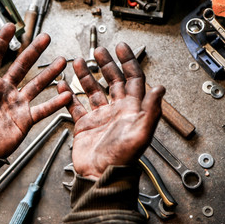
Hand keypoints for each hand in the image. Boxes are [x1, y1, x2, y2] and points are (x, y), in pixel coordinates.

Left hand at [0, 23, 71, 157]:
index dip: (2, 41)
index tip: (10, 26)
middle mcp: (4, 91)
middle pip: (22, 66)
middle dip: (34, 51)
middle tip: (45, 38)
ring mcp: (16, 104)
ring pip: (36, 85)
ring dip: (49, 73)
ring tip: (62, 61)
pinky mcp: (24, 119)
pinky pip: (43, 109)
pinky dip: (54, 103)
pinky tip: (66, 95)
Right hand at [57, 43, 164, 179]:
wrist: (100, 175)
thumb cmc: (121, 158)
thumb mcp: (140, 134)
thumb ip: (150, 111)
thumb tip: (160, 89)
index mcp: (131, 110)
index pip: (132, 79)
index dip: (128, 62)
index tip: (121, 48)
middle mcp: (115, 110)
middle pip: (112, 80)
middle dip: (106, 64)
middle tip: (98, 51)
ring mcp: (99, 116)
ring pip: (92, 90)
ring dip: (85, 75)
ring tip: (78, 62)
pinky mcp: (84, 124)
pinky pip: (75, 105)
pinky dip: (68, 95)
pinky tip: (63, 86)